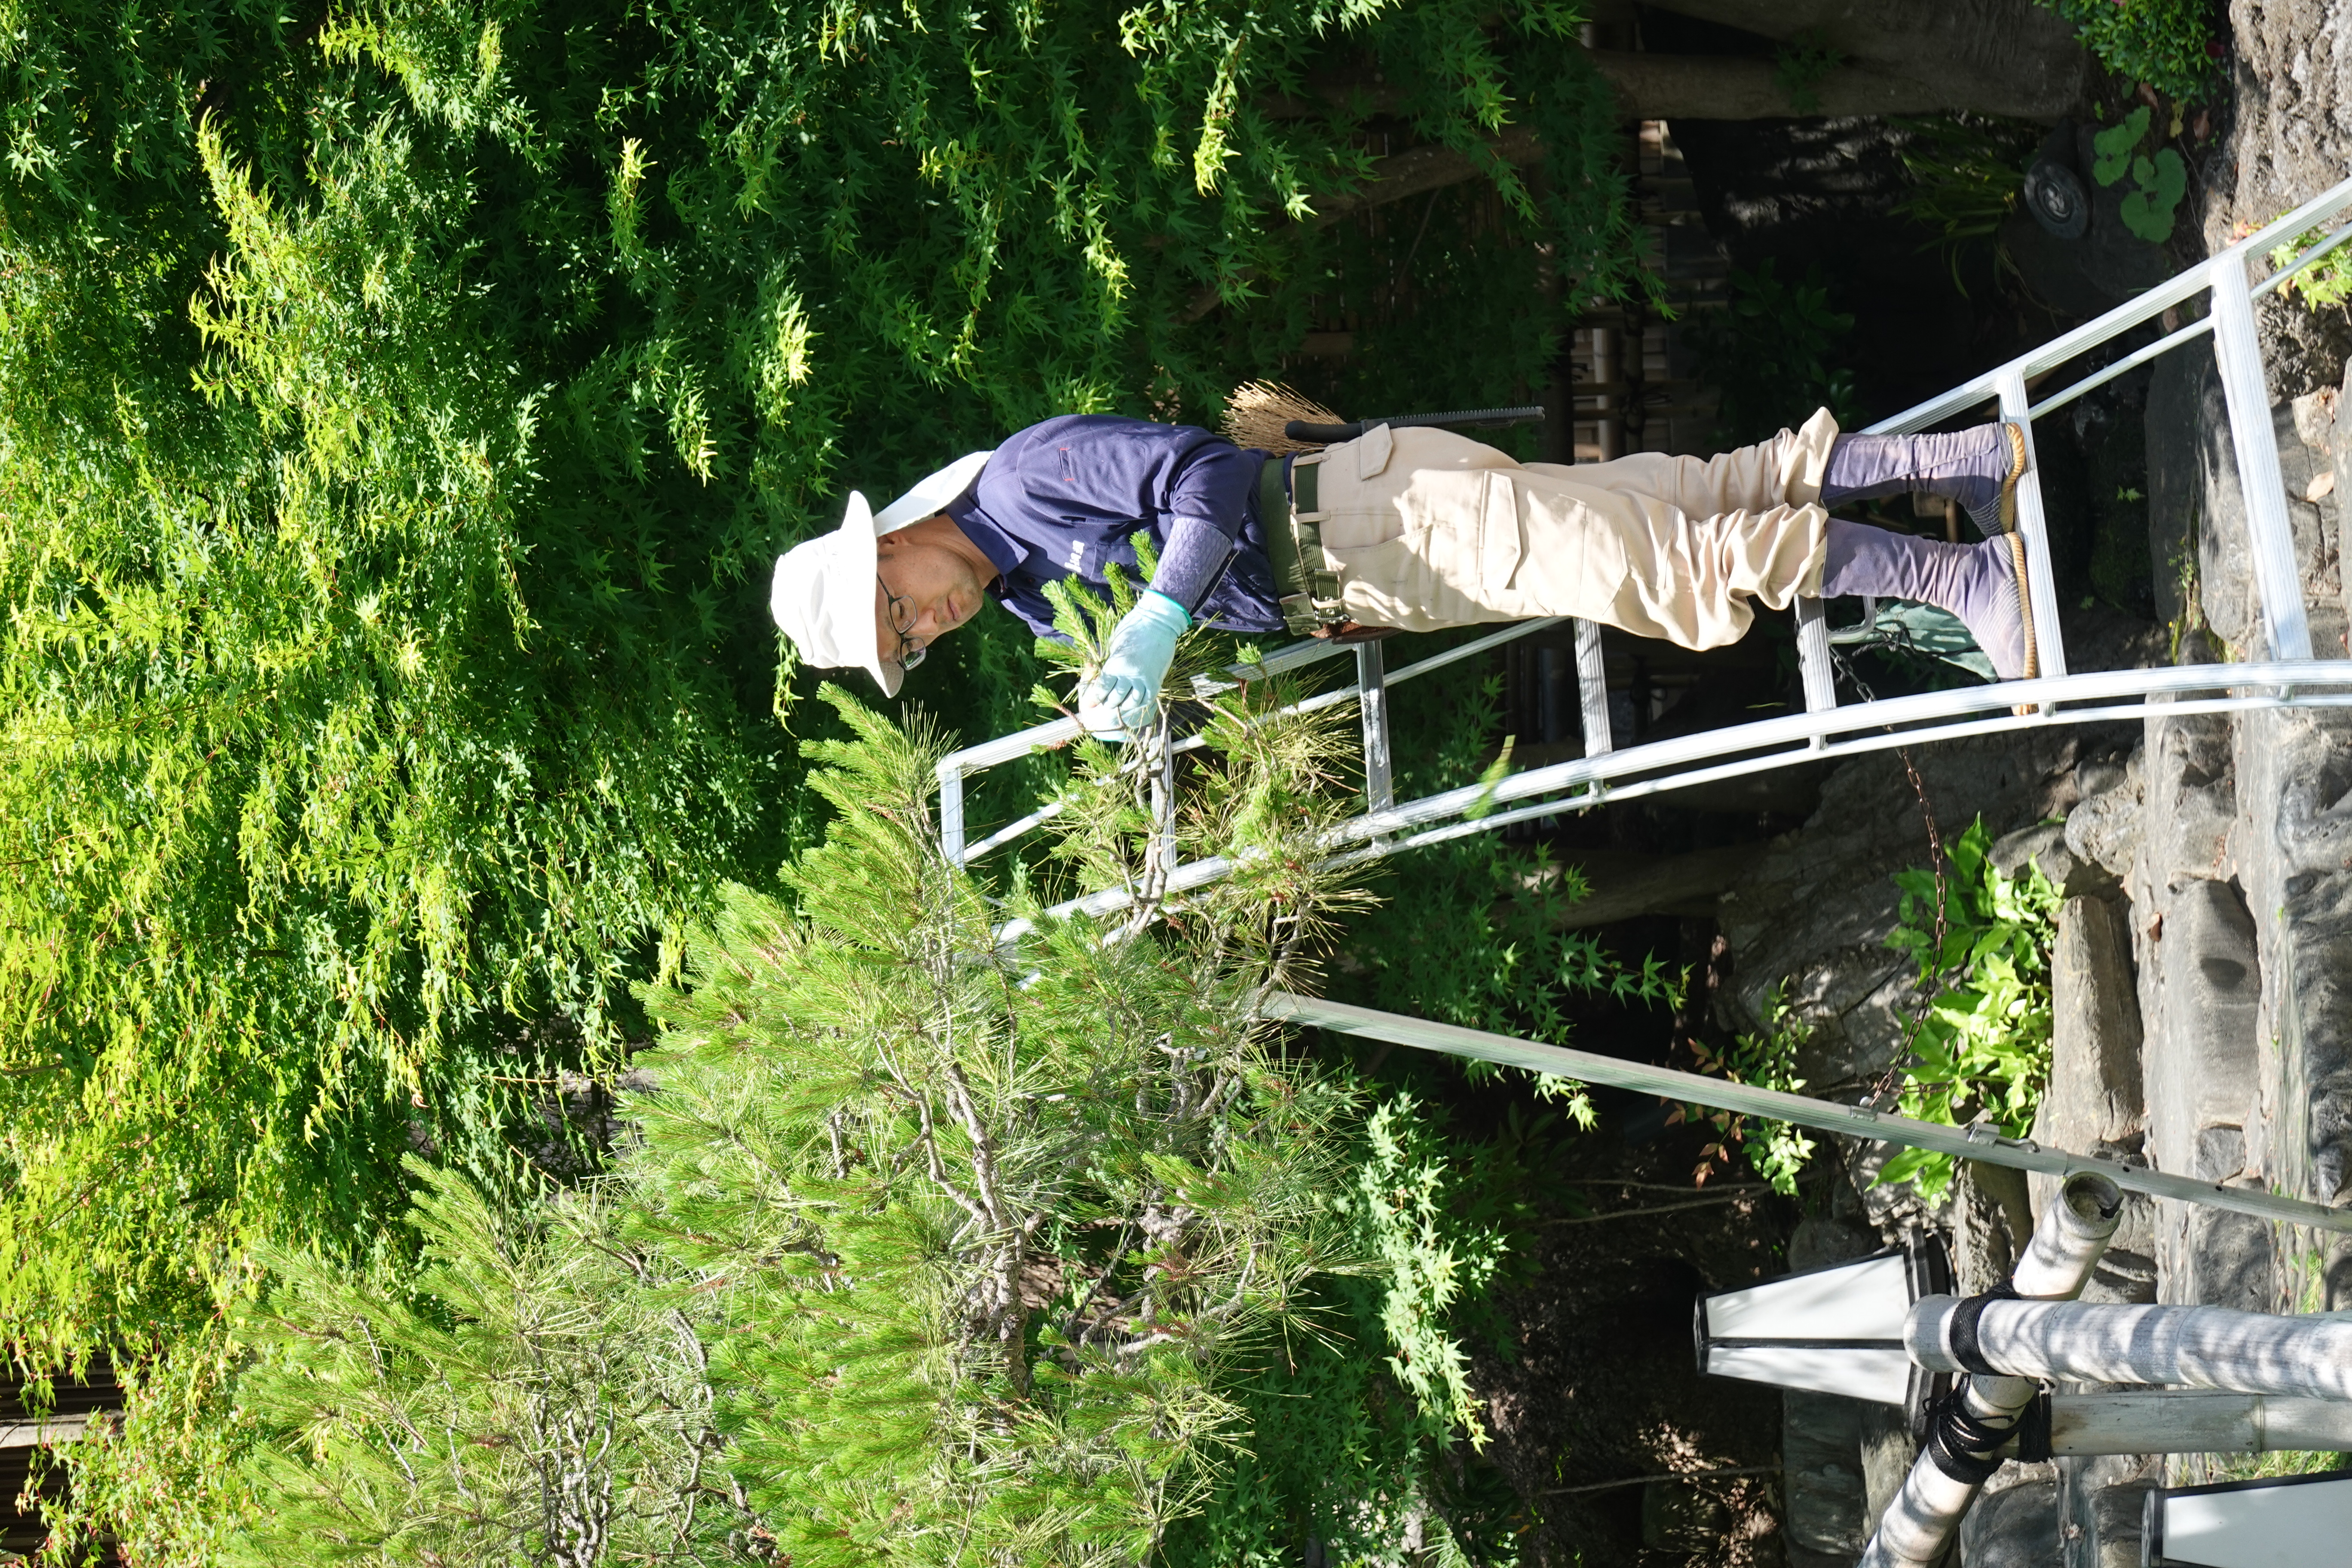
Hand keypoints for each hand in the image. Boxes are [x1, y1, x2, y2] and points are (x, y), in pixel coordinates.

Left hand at [1077, 590, 1188, 738]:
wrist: (1157, 623)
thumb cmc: (1131, 629)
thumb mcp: (1114, 646)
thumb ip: (1108, 663)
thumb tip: (1100, 676)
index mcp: (1115, 665)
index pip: (1101, 689)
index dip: (1094, 698)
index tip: (1089, 705)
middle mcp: (1129, 675)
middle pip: (1115, 699)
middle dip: (1108, 704)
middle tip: (1105, 705)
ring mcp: (1144, 679)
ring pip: (1131, 702)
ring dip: (1123, 706)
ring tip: (1119, 705)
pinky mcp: (1156, 680)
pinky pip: (1146, 698)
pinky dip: (1139, 703)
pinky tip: (1134, 702)